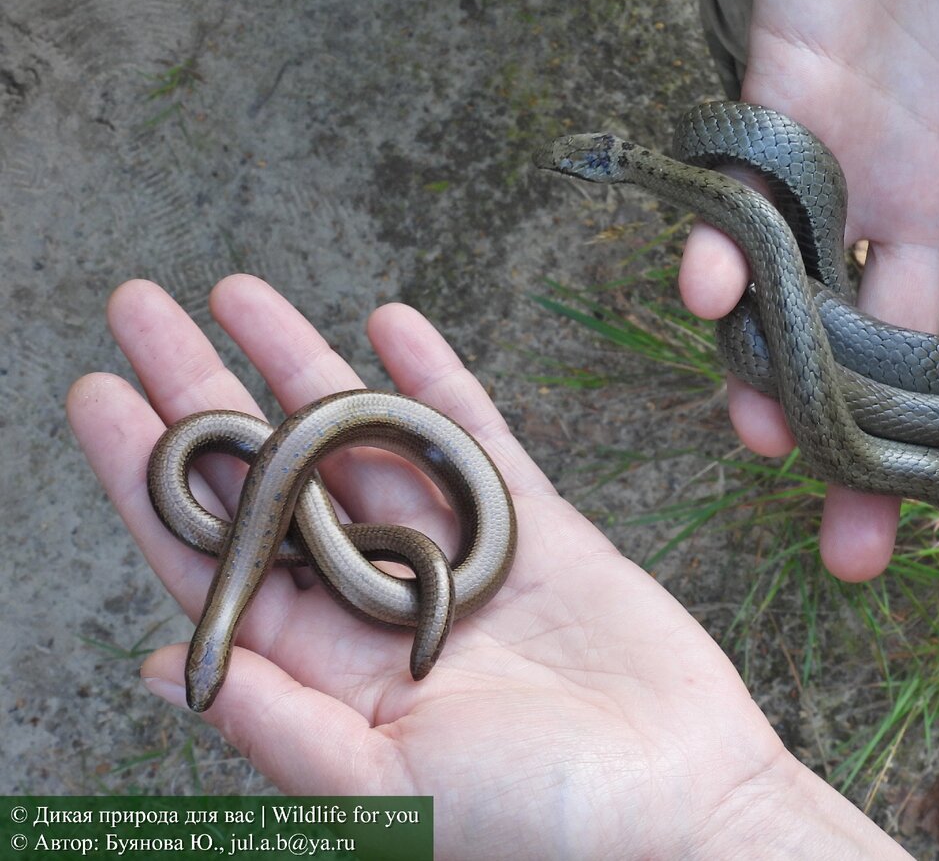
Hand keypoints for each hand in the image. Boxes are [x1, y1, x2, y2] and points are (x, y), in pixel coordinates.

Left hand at [67, 275, 912, 858]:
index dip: (150, 474)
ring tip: (239, 292)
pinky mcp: (532, 525)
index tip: (100, 394)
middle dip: (203, 390)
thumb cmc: (536, 823)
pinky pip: (473, 435)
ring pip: (360, 439)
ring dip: (302, 364)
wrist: (678, 801)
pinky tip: (389, 325)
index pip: (217, 551)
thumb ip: (275, 725)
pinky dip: (433, 378)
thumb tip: (159, 666)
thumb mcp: (384, 795)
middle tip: (144, 308)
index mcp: (330, 667)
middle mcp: (380, 599)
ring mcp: (455, 553)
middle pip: (272, 475)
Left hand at [682, 0, 938, 577]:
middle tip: (854, 554)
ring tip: (772, 444)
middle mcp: (931, 205)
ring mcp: (851, 167)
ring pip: (808, 306)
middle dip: (882, 456)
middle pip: (901, 361)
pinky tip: (714, 300)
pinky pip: (744, 203)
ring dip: (787, 379)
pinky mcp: (780, 112)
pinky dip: (724, 252)